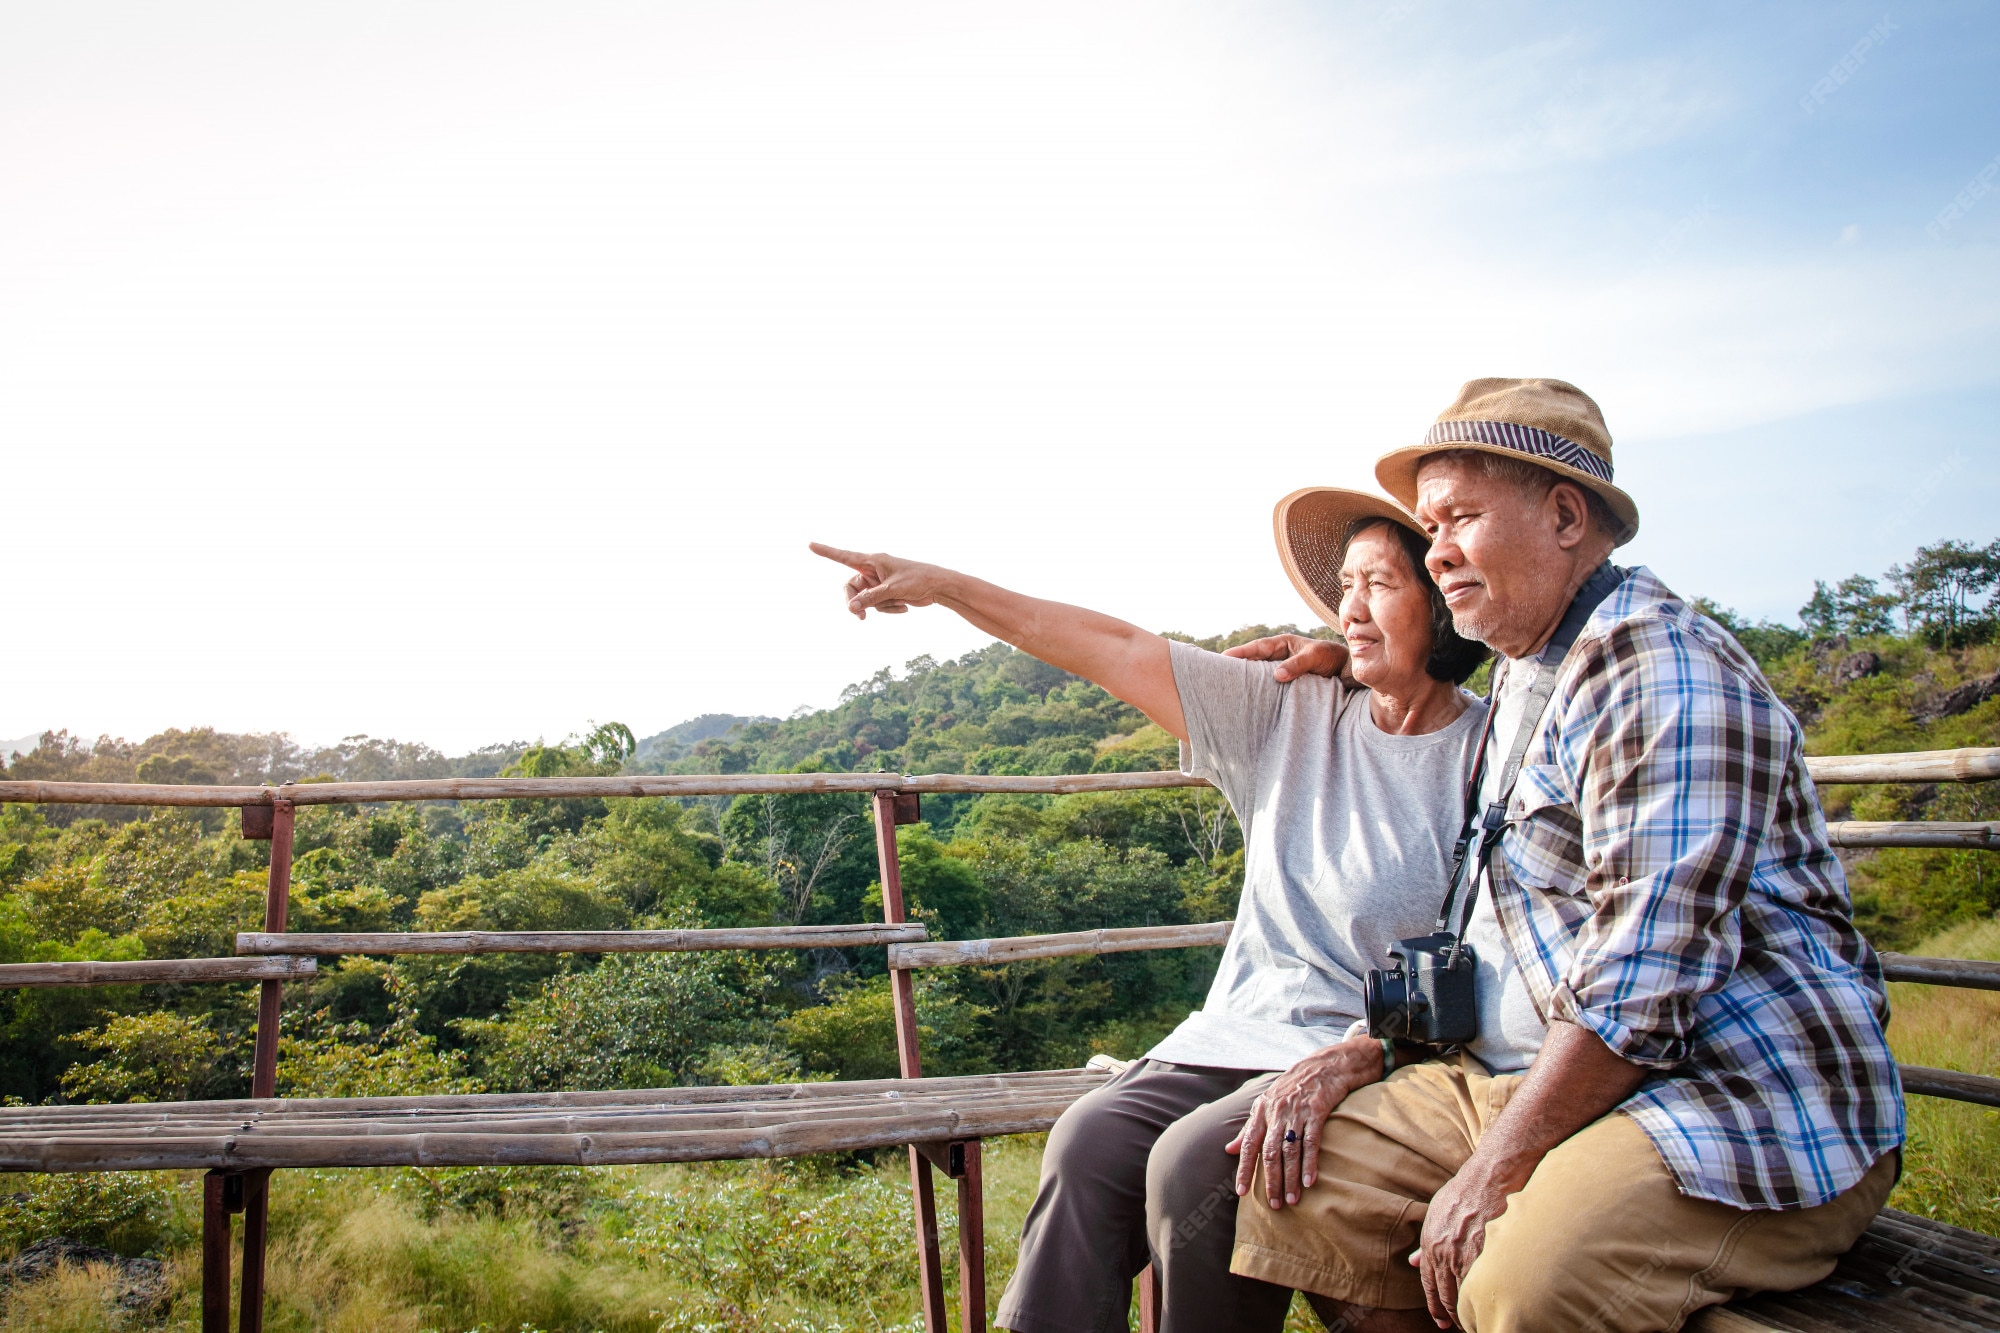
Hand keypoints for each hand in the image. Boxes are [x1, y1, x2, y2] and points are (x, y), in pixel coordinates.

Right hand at [810, 543, 951, 618]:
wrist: (938, 588)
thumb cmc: (919, 581)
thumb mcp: (893, 590)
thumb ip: (871, 598)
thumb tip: (852, 607)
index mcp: (873, 560)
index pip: (844, 556)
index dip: (826, 552)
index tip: (810, 544)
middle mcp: (873, 570)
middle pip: (851, 587)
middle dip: (855, 602)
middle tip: (859, 617)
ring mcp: (879, 582)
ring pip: (865, 600)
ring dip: (879, 607)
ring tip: (898, 603)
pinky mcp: (886, 592)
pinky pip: (877, 605)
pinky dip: (888, 609)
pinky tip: (904, 607)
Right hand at [1224, 634, 1348, 683]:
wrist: (1348, 671)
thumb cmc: (1332, 658)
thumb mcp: (1315, 657)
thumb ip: (1297, 665)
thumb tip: (1277, 675)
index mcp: (1283, 643)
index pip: (1257, 647)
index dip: (1241, 652)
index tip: (1224, 657)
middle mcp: (1280, 655)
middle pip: (1254, 660)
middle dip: (1238, 666)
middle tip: (1218, 674)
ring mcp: (1282, 669)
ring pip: (1260, 674)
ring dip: (1248, 680)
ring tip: (1230, 689)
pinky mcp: (1287, 683)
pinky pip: (1270, 686)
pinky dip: (1260, 690)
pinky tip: (1252, 700)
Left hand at [1225, 1037, 1383, 1208]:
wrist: (1323, 1066)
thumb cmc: (1292, 1089)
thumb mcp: (1266, 1104)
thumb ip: (1248, 1129)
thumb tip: (1228, 1150)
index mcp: (1261, 1111)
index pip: (1248, 1144)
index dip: (1244, 1168)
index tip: (1241, 1192)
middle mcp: (1276, 1112)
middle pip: (1270, 1152)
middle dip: (1270, 1180)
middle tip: (1273, 1205)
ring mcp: (1297, 1112)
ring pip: (1290, 1151)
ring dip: (1290, 1178)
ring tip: (1292, 1200)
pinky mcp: (1317, 1112)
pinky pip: (1312, 1142)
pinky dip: (1310, 1163)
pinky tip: (1309, 1182)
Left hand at [1411, 1162, 1511, 1328]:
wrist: (1490, 1177)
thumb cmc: (1464, 1191)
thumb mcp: (1435, 1213)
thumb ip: (1425, 1242)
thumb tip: (1414, 1262)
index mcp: (1430, 1244)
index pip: (1430, 1286)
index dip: (1436, 1307)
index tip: (1441, 1321)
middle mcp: (1445, 1253)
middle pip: (1447, 1296)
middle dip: (1453, 1315)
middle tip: (1460, 1325)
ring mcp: (1467, 1255)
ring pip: (1466, 1295)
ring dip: (1471, 1312)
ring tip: (1478, 1320)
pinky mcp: (1489, 1255)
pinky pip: (1486, 1287)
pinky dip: (1488, 1300)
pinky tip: (1492, 1305)